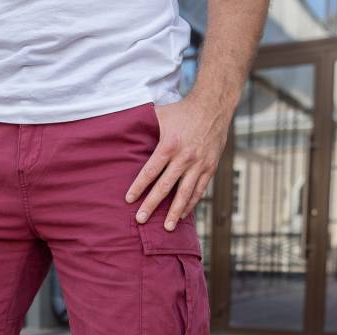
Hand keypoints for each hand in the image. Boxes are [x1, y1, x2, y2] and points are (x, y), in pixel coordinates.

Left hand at [125, 93, 231, 229]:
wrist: (214, 105)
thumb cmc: (182, 110)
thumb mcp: (161, 114)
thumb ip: (144, 126)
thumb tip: (122, 131)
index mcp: (169, 145)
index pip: (150, 171)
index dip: (139, 187)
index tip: (129, 200)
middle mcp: (184, 157)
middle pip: (165, 186)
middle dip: (151, 205)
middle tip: (141, 219)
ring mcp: (199, 164)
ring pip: (185, 193)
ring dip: (175, 212)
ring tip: (166, 228)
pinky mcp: (210, 167)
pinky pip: (199, 189)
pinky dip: (191, 203)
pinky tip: (182, 215)